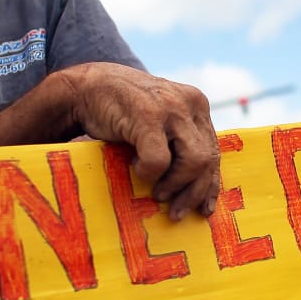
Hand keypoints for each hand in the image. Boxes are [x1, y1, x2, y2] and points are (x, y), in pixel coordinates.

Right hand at [56, 63, 220, 220]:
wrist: (86, 87)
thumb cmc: (122, 112)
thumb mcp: (160, 124)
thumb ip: (180, 143)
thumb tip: (198, 189)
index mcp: (197, 105)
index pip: (214, 151)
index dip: (211, 184)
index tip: (205, 209)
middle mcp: (190, 103)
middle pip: (208, 159)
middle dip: (194, 192)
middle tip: (176, 211)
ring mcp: (171, 108)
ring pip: (193, 162)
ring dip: (174, 184)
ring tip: (157, 193)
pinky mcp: (148, 116)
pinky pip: (160, 161)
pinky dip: (148, 172)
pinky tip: (135, 166)